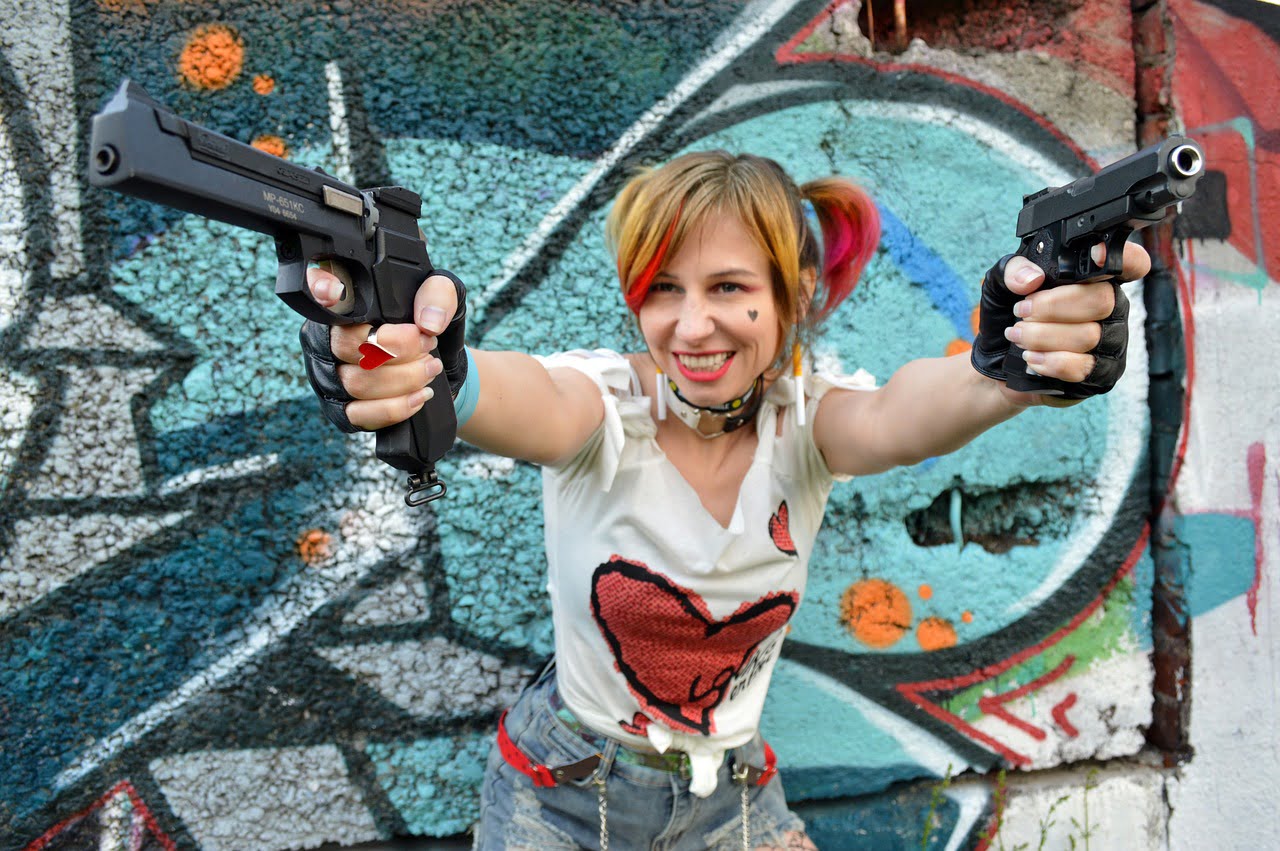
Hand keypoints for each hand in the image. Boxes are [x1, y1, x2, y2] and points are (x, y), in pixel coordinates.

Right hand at [301, 267, 461, 430]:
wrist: (440, 360)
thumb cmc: (429, 322)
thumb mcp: (442, 295)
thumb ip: (437, 294)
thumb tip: (428, 323)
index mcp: (345, 303)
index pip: (317, 288)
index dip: (318, 287)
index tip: (333, 290)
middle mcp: (328, 338)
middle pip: (347, 346)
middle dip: (398, 350)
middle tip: (428, 346)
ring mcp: (331, 376)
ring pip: (357, 383)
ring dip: (404, 379)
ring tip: (430, 369)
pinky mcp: (343, 409)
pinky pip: (361, 414)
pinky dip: (396, 408)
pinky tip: (419, 396)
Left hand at [972, 242, 1150, 406]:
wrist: (998, 359)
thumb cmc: (1009, 315)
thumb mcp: (1001, 284)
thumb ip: (1013, 271)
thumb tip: (1031, 279)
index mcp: (1095, 279)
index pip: (1131, 263)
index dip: (1124, 258)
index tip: (1095, 255)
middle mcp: (1112, 308)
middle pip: (1102, 300)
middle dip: (1053, 306)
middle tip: (1021, 311)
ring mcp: (1111, 343)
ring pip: (1089, 336)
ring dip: (1043, 336)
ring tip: (1018, 335)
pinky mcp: (1101, 374)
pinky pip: (1082, 367)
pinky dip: (1049, 361)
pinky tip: (1030, 357)